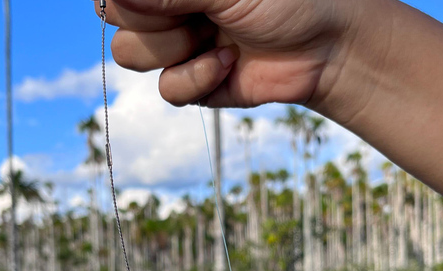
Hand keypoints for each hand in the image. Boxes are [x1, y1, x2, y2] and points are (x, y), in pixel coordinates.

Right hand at [98, 0, 367, 110]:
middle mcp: (166, 4)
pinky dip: (197, 78)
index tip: (166, 2)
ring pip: (131, 54)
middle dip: (156, 16)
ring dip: (175, 47)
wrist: (327, 46)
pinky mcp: (191, 83)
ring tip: (217, 35)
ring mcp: (176, 43)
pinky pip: (165, 90)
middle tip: (201, 9)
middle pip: (115, 16)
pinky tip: (228, 64)